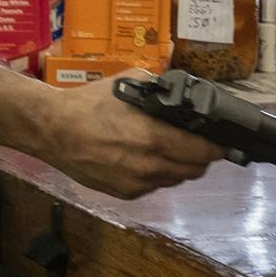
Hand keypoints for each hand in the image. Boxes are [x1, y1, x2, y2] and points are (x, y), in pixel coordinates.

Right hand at [40, 73, 226, 199]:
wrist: (53, 129)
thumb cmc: (90, 103)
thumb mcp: (131, 83)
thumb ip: (161, 90)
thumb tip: (183, 93)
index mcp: (154, 138)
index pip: (203, 152)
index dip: (217, 147)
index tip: (222, 141)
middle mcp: (149, 166)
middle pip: (194, 171)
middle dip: (202, 158)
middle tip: (200, 145)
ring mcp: (136, 183)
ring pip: (174, 180)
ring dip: (180, 167)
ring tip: (174, 150)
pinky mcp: (124, 193)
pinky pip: (153, 186)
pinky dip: (158, 174)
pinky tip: (149, 159)